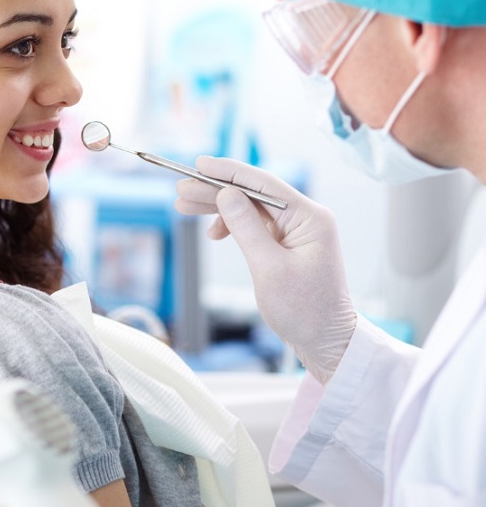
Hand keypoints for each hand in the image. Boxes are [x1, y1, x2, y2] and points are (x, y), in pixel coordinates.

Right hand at [175, 157, 355, 383]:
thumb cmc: (304, 311)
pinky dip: (233, 225)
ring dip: (219, 207)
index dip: (228, 172)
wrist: (326, 342)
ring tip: (185, 207)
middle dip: (216, 191)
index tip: (199, 165)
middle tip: (181, 191)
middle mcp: (305, 218)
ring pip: (251, 208)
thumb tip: (226, 194)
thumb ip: (246, 227)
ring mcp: (297, 231)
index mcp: (309, 218)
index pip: (263, 184)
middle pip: (253, 194)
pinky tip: (214, 232)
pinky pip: (256, 224)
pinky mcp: (288, 244)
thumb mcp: (268, 268)